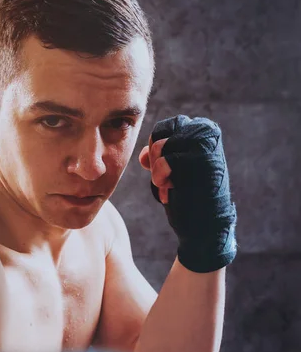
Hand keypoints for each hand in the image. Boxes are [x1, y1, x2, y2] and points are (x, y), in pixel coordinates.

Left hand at [140, 114, 237, 272]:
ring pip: (161, 146)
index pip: (165, 126)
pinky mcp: (201, 160)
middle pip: (159, 132)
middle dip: (155, 157)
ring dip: (158, 170)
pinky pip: (164, 161)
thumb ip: (160, 153)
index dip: (155, 148)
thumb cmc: (188, 196)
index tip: (162, 169)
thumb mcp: (173, 169)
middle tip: (166, 178)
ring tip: (169, 184)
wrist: (204, 225)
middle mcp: (207, 131)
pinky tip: (171, 188)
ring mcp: (205, 144)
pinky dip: (161, 177)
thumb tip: (144, 154)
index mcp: (204, 129)